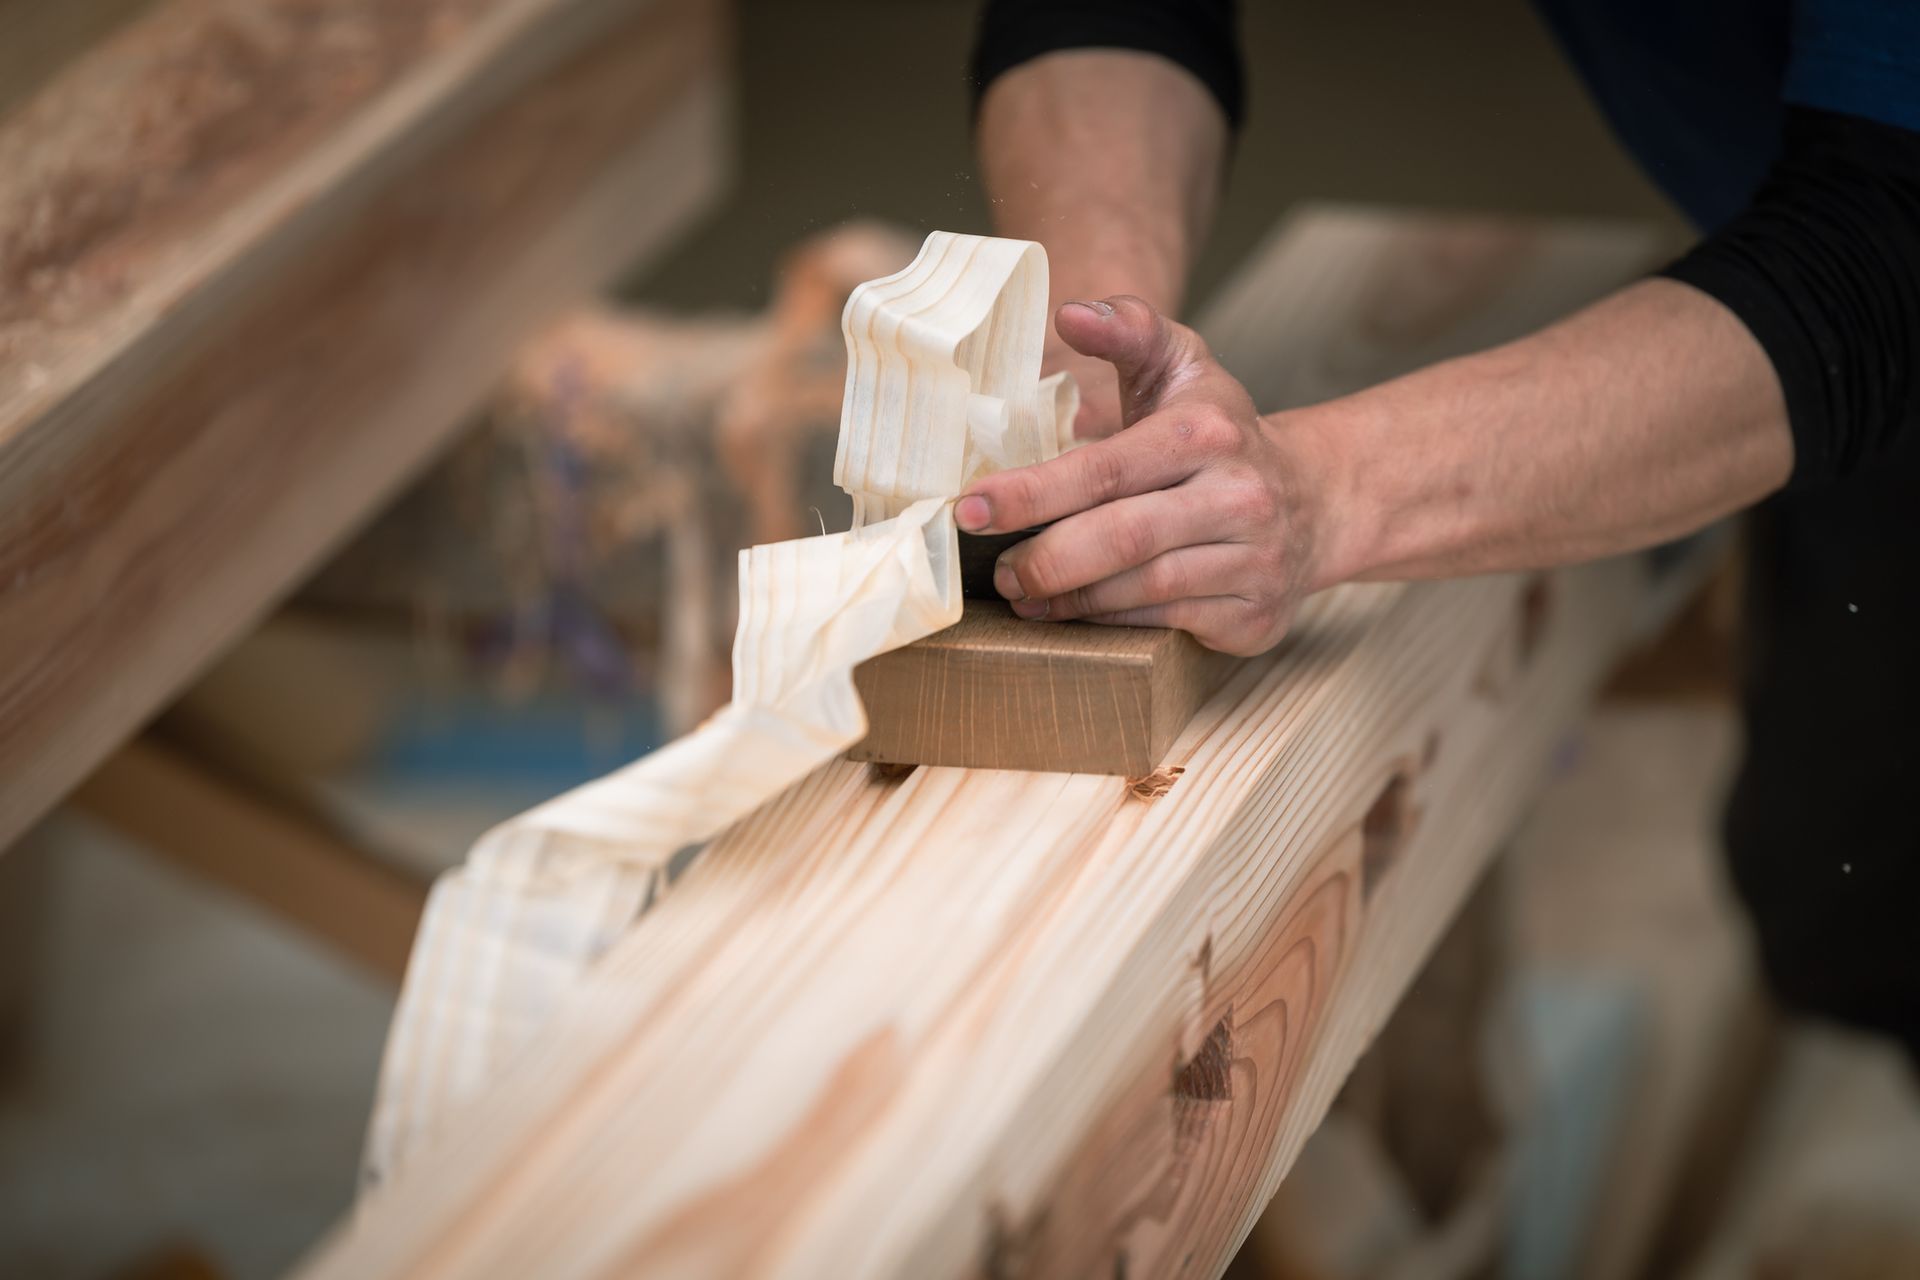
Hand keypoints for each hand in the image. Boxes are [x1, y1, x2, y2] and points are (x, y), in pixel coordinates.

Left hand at [955, 296, 1330, 656]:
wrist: (1319, 500)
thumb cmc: (1223, 434)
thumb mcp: (1184, 368)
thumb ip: (1129, 330)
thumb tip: (1070, 313)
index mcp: (1209, 433)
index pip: (1105, 468)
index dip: (1032, 494)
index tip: (972, 509)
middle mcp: (1239, 497)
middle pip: (1121, 538)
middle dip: (1045, 560)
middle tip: (996, 570)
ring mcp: (1254, 561)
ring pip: (1141, 589)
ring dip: (1069, 598)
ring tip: (1022, 592)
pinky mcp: (1255, 615)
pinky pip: (1165, 622)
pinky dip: (1110, 622)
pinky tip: (1073, 613)